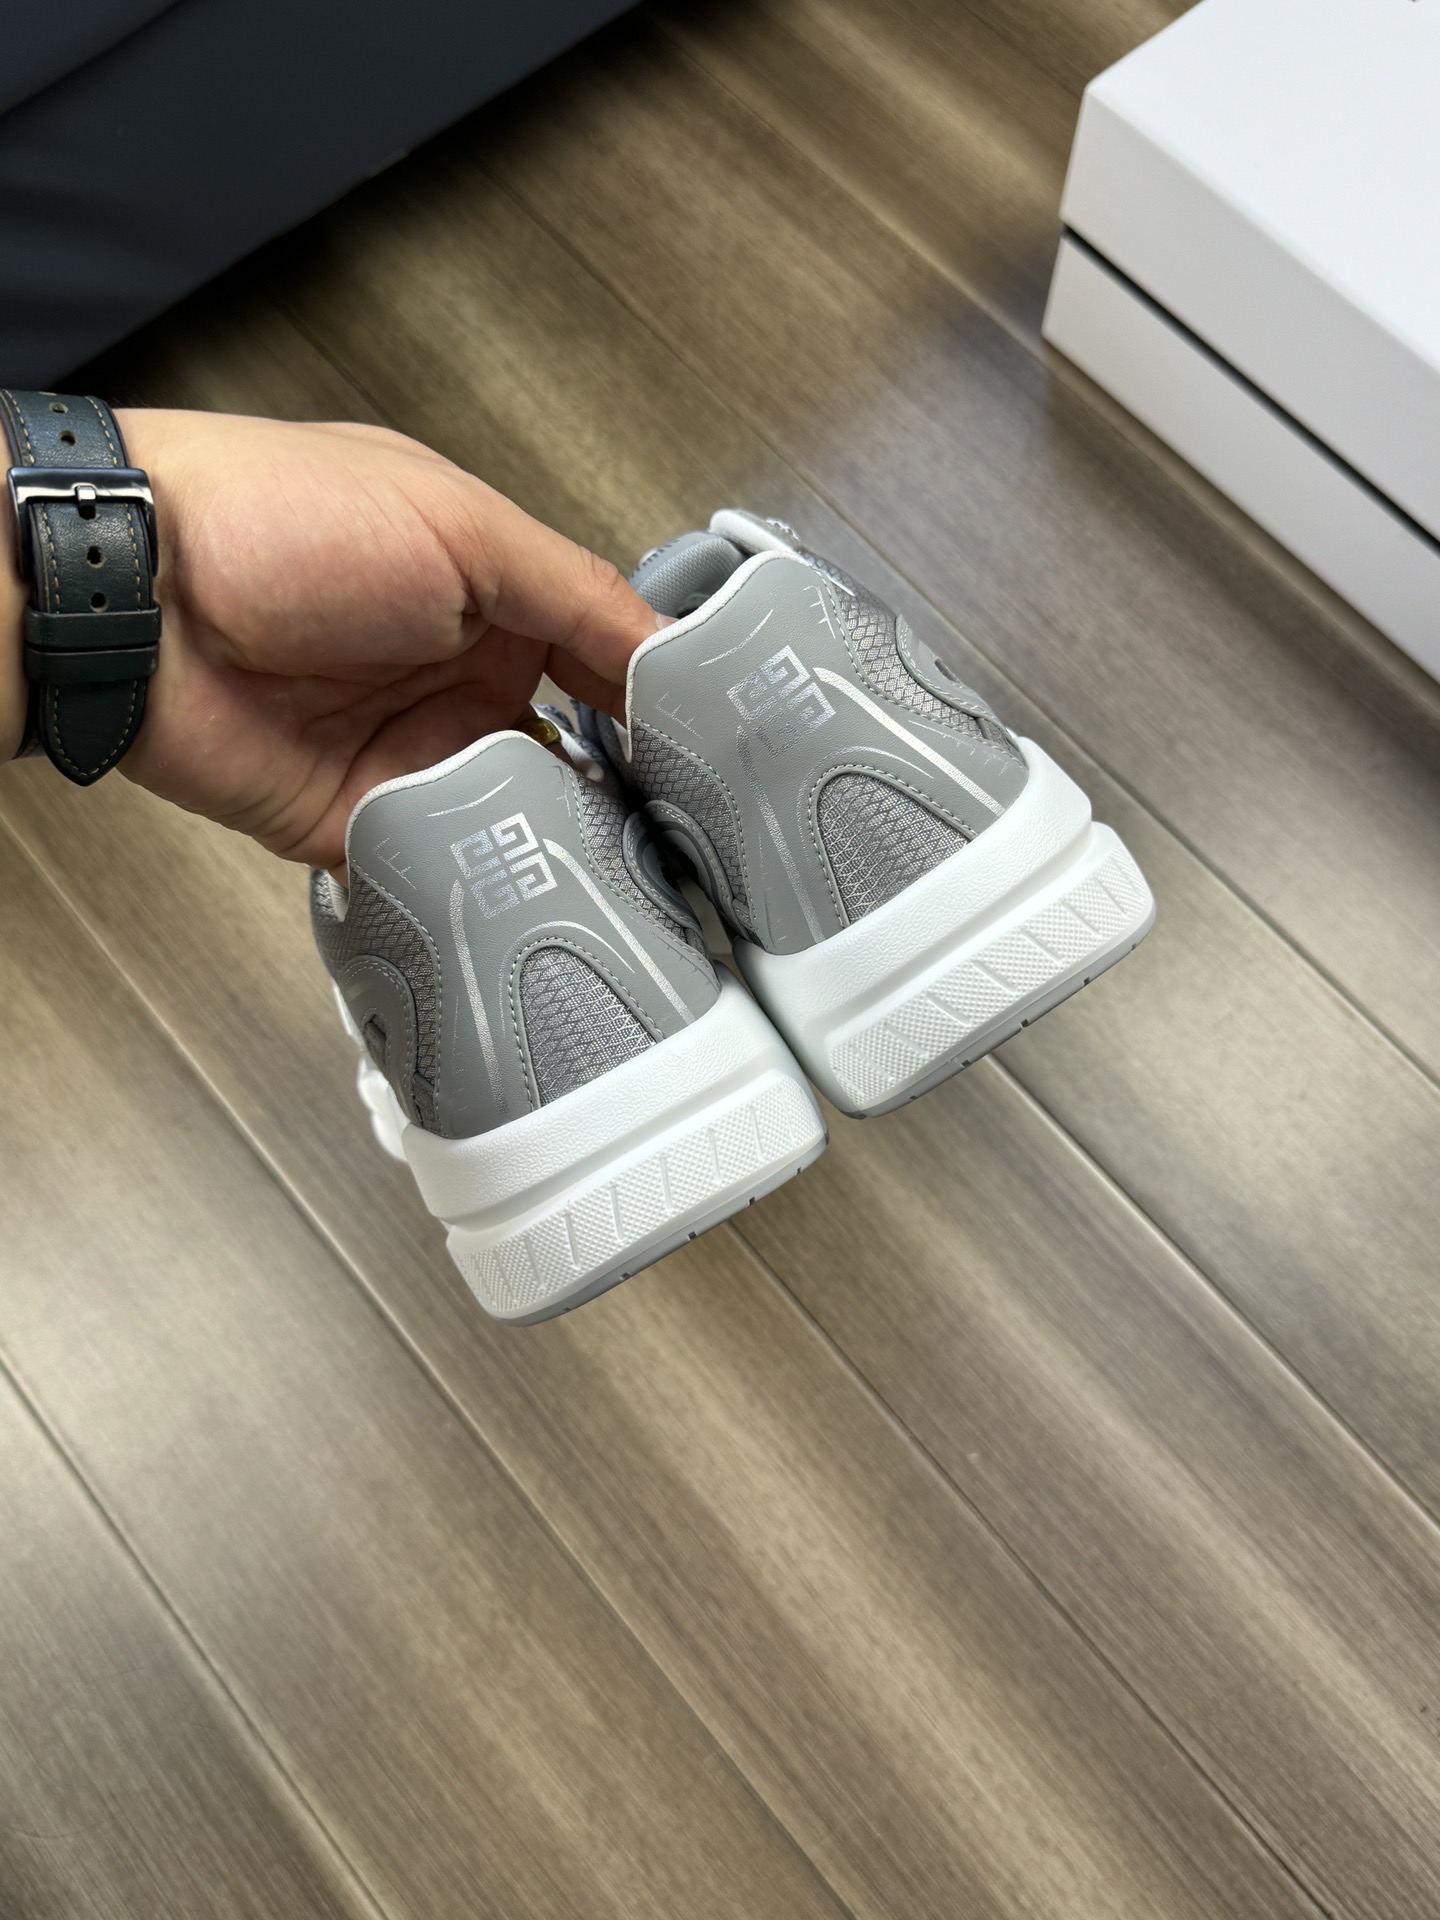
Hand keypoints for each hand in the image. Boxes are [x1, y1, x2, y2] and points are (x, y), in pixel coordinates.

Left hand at [28, 410, 655, 870]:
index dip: (664, 702)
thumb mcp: (458, 525)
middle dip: (627, 791)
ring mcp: (409, 755)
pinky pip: (439, 868)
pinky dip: (480, 886)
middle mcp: (457, 677)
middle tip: (693, 832)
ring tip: (630, 874)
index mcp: (490, 594)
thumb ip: (573, 592)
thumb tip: (665, 645)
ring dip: (563, 844)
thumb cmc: (271, 519)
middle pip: (574, 752)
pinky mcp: (357, 825)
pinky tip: (532, 900)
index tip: (722, 749)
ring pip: (519, 821)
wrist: (133, 597)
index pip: (606, 657)